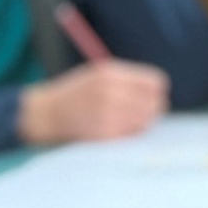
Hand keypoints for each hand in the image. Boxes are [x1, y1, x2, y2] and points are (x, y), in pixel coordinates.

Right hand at [17, 59, 168, 144]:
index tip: (150, 97)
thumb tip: (160, 93)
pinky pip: (134, 134)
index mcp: (110, 73)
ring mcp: (108, 113)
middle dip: (152, 109)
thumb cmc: (77, 94)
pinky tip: (118, 129)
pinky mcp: (105, 133)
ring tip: (128, 120)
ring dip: (142, 123)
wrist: (47, 114)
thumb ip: (127, 81)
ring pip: (147, 121)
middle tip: (141, 113)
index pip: (155, 83)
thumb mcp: (98, 76)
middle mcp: (110, 91)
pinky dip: (131, 133)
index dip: (157, 91)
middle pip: (155, 103)